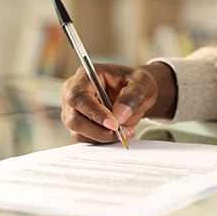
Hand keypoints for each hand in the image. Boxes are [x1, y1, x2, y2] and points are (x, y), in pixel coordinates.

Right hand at [60, 63, 176, 143]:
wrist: (136, 94)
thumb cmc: (137, 83)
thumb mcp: (143, 84)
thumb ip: (133, 95)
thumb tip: (119, 115)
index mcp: (86, 75)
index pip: (79, 96)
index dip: (94, 112)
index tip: (114, 124)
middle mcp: (74, 91)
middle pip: (74, 118)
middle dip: (100, 130)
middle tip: (122, 131)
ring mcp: (73, 109)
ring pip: (78, 132)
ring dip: (103, 137)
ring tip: (125, 131)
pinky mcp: (78, 123)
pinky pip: (85, 138)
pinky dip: (102, 140)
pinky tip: (117, 133)